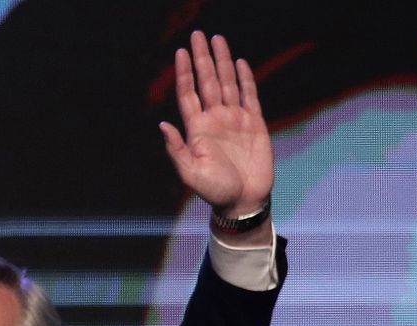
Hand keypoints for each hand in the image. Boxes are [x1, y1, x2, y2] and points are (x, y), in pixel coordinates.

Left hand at [158, 31, 273, 217]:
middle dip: (202, 58)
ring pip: (228, 83)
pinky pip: (250, 96)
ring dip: (222, 61)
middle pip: (208, 81)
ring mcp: (234, 119)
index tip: (180, 52)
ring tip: (218, 39)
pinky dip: (245, 79)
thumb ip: (177, 149)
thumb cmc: (214, 190)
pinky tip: (239, 63)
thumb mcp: (190, 172)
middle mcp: (215, 119)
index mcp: (197, 128)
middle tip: (198, 35)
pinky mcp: (254, 124)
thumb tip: (162, 125)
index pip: (189, 94)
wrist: (242, 200)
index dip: (184, 73)